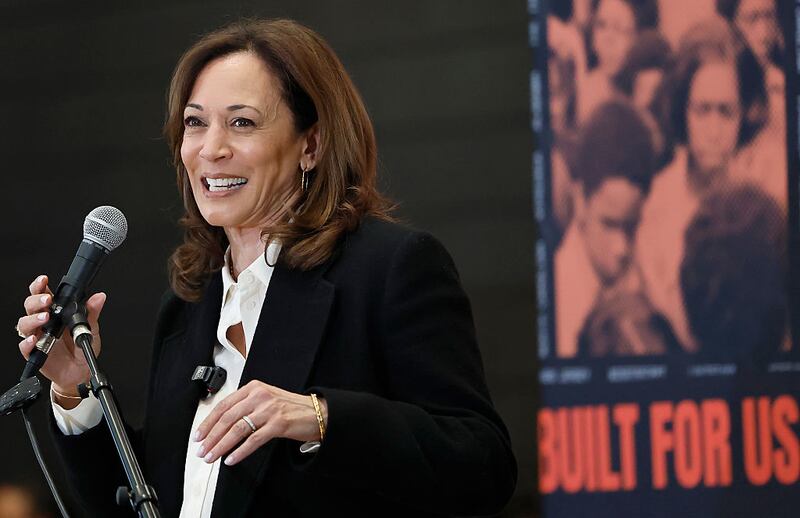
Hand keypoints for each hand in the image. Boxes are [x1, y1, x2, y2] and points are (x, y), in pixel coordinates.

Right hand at [16, 275, 105, 406]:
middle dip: (36, 300)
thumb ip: (92, 313)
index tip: (44, 280)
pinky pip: (25, 347)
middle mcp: (43, 323)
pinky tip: (35, 339)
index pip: (42, 295)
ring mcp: (37, 337)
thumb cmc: (82, 347)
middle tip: (47, 300)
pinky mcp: (34, 353)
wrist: (80, 371)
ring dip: (33, 319)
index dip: (39, 286)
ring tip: (45, 317)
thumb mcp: (91, 328)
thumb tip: (99, 297)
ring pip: (24, 324)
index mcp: (55, 313)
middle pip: (30, 306)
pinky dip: (28, 342)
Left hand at [193, 380, 327, 465]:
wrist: (318, 412)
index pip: (224, 405)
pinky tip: (231, 459)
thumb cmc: (291, 408)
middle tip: (202, 450)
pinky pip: (253, 440)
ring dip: (221, 446)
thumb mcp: (266, 399)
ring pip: (237, 429)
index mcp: (254, 388)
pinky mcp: (278, 424)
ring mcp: (269, 409)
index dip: (208, 422)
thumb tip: (220, 426)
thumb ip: (245, 407)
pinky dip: (240, 451)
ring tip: (212, 457)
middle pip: (227, 418)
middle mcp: (260, 396)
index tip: (199, 435)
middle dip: (211, 437)